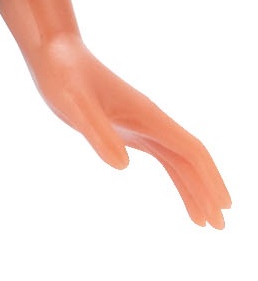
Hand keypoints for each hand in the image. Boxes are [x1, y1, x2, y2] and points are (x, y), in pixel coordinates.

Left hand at [0, 0, 229, 225]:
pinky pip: (164, 158)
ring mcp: (144, 127)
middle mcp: (153, 122)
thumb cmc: (65, 76)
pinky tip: (183, 198)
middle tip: (220, 227)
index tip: (223, 205)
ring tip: (205, 223)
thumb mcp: (75, 105)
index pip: (190, 151)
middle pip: (191, 161)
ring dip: (195, 190)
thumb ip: (98, 133)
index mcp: (149, 117)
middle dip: (208, 191)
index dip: (209, 178)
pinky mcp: (130, 131)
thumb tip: (123, 166)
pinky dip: (177, 180)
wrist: (56, 54)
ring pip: (180, 163)